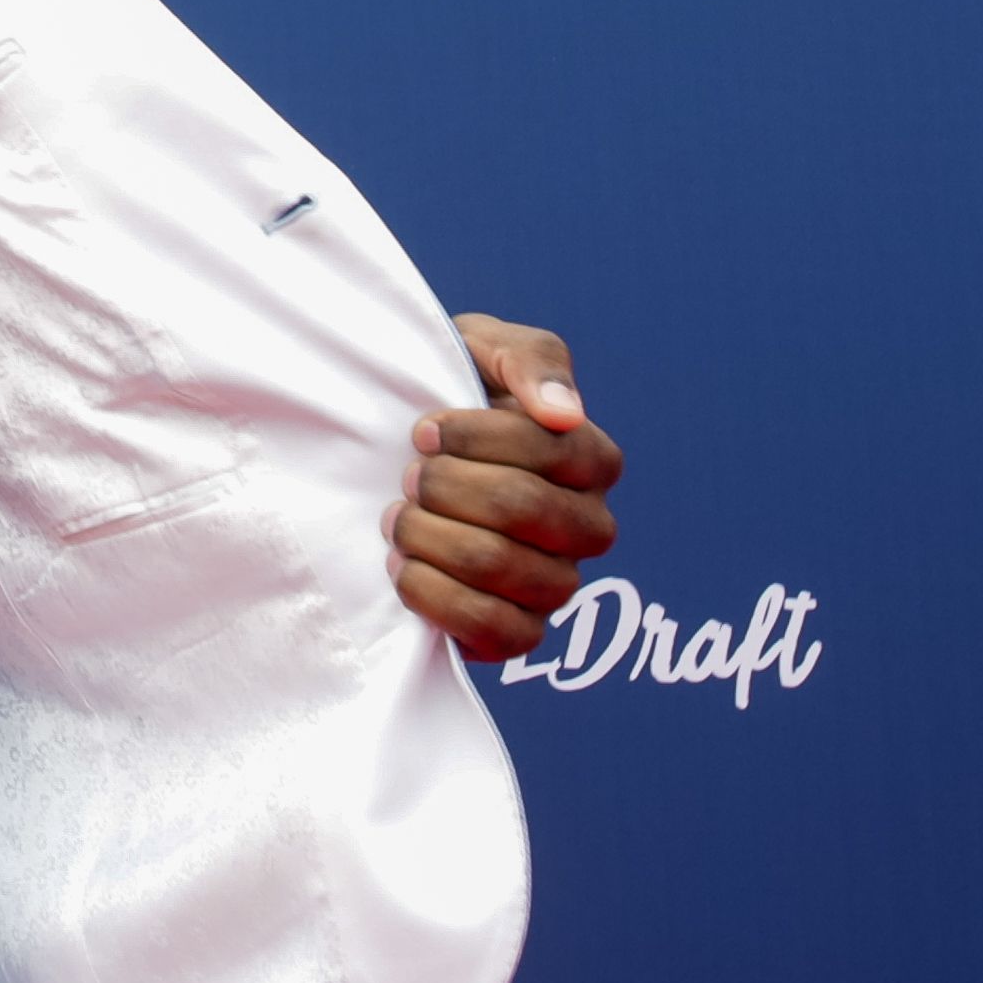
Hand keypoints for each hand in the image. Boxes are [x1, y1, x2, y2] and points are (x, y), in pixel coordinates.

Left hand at [388, 312, 623, 660]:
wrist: (392, 448)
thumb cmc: (451, 390)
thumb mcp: (486, 347)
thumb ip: (532, 361)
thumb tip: (563, 413)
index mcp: (590, 460)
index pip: (554, 450)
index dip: (478, 438)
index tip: (423, 430)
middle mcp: (585, 527)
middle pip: (523, 508)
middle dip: (446, 485)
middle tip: (407, 475)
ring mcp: (554, 583)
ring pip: (503, 570)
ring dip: (431, 537)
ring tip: (397, 518)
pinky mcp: (518, 631)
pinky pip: (499, 635)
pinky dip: (438, 599)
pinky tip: (403, 567)